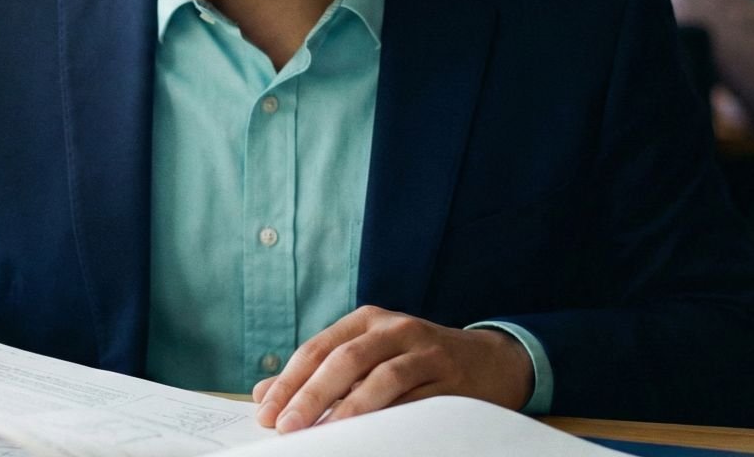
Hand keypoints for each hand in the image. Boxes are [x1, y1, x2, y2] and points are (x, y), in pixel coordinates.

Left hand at [252, 306, 532, 432]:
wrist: (491, 360)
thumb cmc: (416, 360)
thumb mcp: (367, 355)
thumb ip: (319, 373)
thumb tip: (262, 394)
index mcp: (366, 320)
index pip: (317, 348)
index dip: (288, 380)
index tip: (265, 412)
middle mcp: (393, 328)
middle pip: (344, 359)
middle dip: (311, 393)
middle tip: (287, 425)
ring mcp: (424, 350)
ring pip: (380, 377)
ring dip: (348, 407)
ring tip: (323, 432)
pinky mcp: (450, 377)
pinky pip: (416, 400)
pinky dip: (390, 417)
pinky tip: (370, 434)